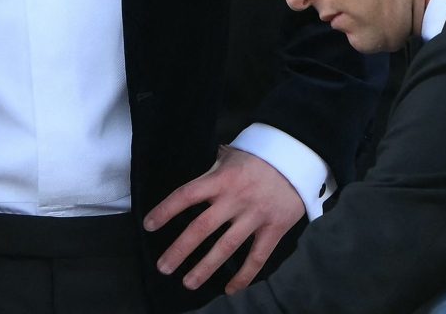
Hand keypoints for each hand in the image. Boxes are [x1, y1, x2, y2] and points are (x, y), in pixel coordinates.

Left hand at [142, 144, 303, 293]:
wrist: (296, 160)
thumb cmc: (256, 158)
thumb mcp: (229, 156)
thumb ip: (208, 170)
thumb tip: (188, 176)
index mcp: (219, 180)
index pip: (186, 196)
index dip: (165, 211)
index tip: (148, 226)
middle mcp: (234, 199)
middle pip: (201, 228)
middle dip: (180, 249)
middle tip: (163, 267)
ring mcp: (255, 216)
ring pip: (226, 247)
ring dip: (205, 268)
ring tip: (188, 283)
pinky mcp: (274, 229)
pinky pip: (257, 257)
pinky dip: (244, 276)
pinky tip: (229, 289)